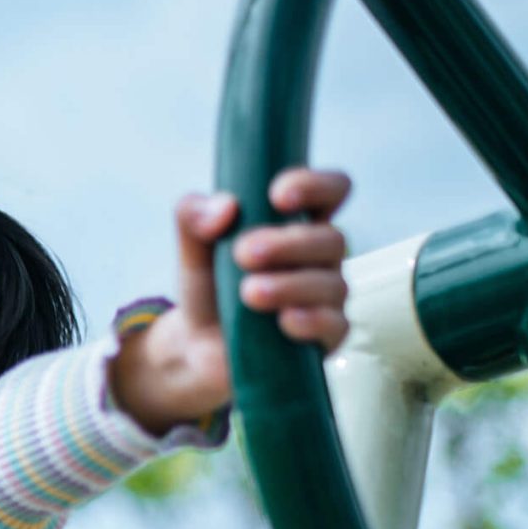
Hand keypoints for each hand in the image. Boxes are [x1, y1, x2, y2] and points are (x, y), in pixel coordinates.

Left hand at [111, 167, 352, 435]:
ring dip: (290, 285)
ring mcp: (327, 297)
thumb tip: (225, 207)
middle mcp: (320, 257)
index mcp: (298, 223)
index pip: (331, 190)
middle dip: (288, 244)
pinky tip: (284, 321)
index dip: (315, 186)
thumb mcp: (191, 245)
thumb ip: (194, 215)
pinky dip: (312, 321)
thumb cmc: (209, 284)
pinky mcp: (324, 336)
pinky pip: (336, 327)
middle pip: (331, 240)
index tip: (276, 196)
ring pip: (332, 284)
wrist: (195, 343)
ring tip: (248, 293)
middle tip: (242, 254)